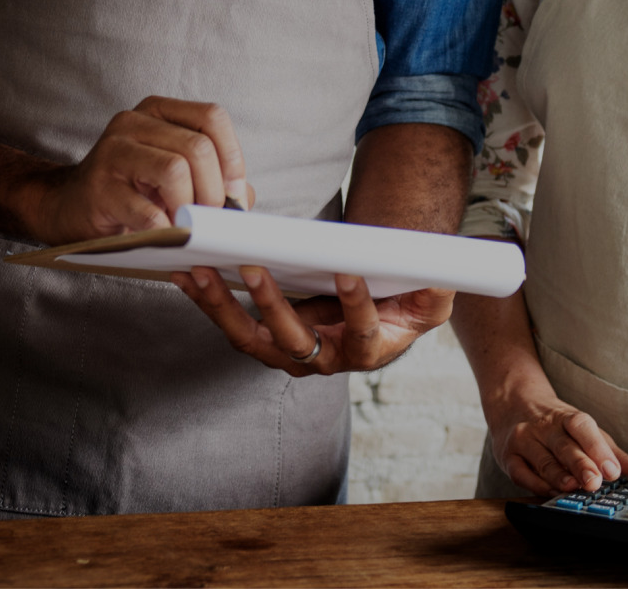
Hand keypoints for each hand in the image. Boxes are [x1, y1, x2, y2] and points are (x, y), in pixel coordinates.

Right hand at [27, 96, 254, 244]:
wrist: (72, 207)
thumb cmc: (132, 192)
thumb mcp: (176, 177)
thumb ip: (216, 181)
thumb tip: (244, 199)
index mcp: (159, 112)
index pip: (212, 117)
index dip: (232, 157)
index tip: (232, 194)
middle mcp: (134, 122)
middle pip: (198, 147)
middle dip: (213, 190)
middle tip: (208, 217)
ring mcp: (113, 151)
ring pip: (175, 169)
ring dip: (190, 206)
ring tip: (186, 223)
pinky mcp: (100, 187)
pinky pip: (147, 209)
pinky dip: (165, 228)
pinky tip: (165, 233)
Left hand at [171, 266, 453, 376]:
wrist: (381, 314)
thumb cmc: (406, 305)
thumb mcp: (433, 300)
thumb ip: (437, 289)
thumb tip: (440, 272)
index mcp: (368, 351)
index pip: (362, 335)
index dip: (356, 308)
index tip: (349, 274)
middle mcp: (325, 360)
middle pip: (292, 342)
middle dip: (270, 306)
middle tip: (253, 268)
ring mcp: (290, 353)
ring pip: (251, 339)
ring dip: (223, 306)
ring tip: (200, 271)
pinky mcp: (266, 340)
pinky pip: (232, 326)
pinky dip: (208, 301)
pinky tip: (187, 274)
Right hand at [485, 391, 627, 495]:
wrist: (513, 403)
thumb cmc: (558, 424)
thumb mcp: (589, 433)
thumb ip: (617, 456)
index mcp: (568, 418)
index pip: (582, 427)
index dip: (598, 449)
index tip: (613, 471)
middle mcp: (544, 426)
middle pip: (563, 446)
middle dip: (580, 464)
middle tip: (595, 482)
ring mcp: (524, 440)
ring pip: (541, 460)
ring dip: (557, 475)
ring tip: (572, 487)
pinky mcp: (508, 457)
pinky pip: (520, 473)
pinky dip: (535, 484)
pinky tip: (549, 491)